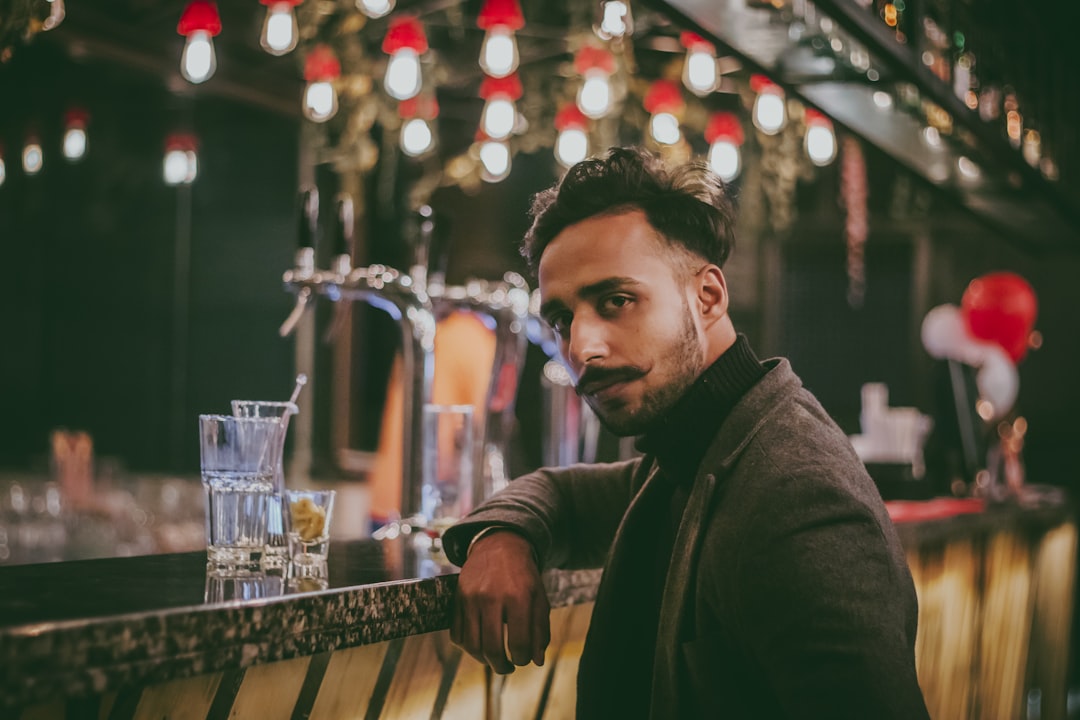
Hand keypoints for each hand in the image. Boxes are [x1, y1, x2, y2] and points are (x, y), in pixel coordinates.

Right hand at [449, 530, 549, 673]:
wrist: (499, 546)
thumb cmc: (524, 576)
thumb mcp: (540, 598)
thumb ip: (540, 630)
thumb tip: (536, 661)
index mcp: (518, 597)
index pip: (518, 643)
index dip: (522, 659)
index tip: (523, 660)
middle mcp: (491, 597)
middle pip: (491, 648)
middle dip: (501, 666)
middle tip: (508, 667)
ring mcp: (470, 597)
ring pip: (471, 645)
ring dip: (483, 660)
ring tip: (494, 659)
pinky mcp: (457, 598)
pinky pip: (456, 634)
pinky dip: (466, 647)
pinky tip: (479, 645)